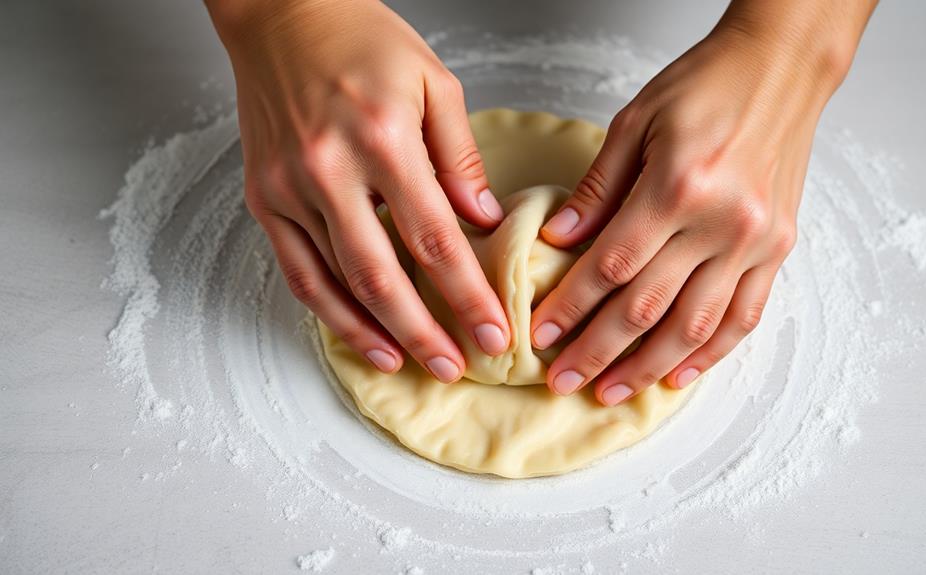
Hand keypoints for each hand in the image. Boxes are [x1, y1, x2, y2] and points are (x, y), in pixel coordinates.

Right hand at [207, 0, 510, 381]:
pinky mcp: (263, 197)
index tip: (493, 334)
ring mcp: (288, 187)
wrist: (281, 13)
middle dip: (424, 331)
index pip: (434, 239)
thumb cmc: (362, 39)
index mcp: (382, 138)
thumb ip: (460, 156)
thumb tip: (484, 221)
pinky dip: (327, 309)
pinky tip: (358, 333)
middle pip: (381, 275)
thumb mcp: (433, 82)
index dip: (466, 295)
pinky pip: (295, 269)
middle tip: (455, 368)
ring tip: (409, 364)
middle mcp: (329, 169)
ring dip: (374, 331)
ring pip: (333, 282)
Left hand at [531, 0, 873, 404]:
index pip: (611, 266)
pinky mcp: (778, 248)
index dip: (571, 307)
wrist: (781, 68)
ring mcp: (755, 241)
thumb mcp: (635, 121)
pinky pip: (745, 316)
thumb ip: (597, 188)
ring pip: (695, 325)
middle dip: (598, 351)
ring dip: (648, 367)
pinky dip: (711, 353)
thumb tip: (559, 241)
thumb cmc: (705, 85)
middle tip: (562, 381)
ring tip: (611, 393)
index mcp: (677, 186)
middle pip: (647, 306)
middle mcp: (720, 222)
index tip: (541, 336)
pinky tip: (677, 375)